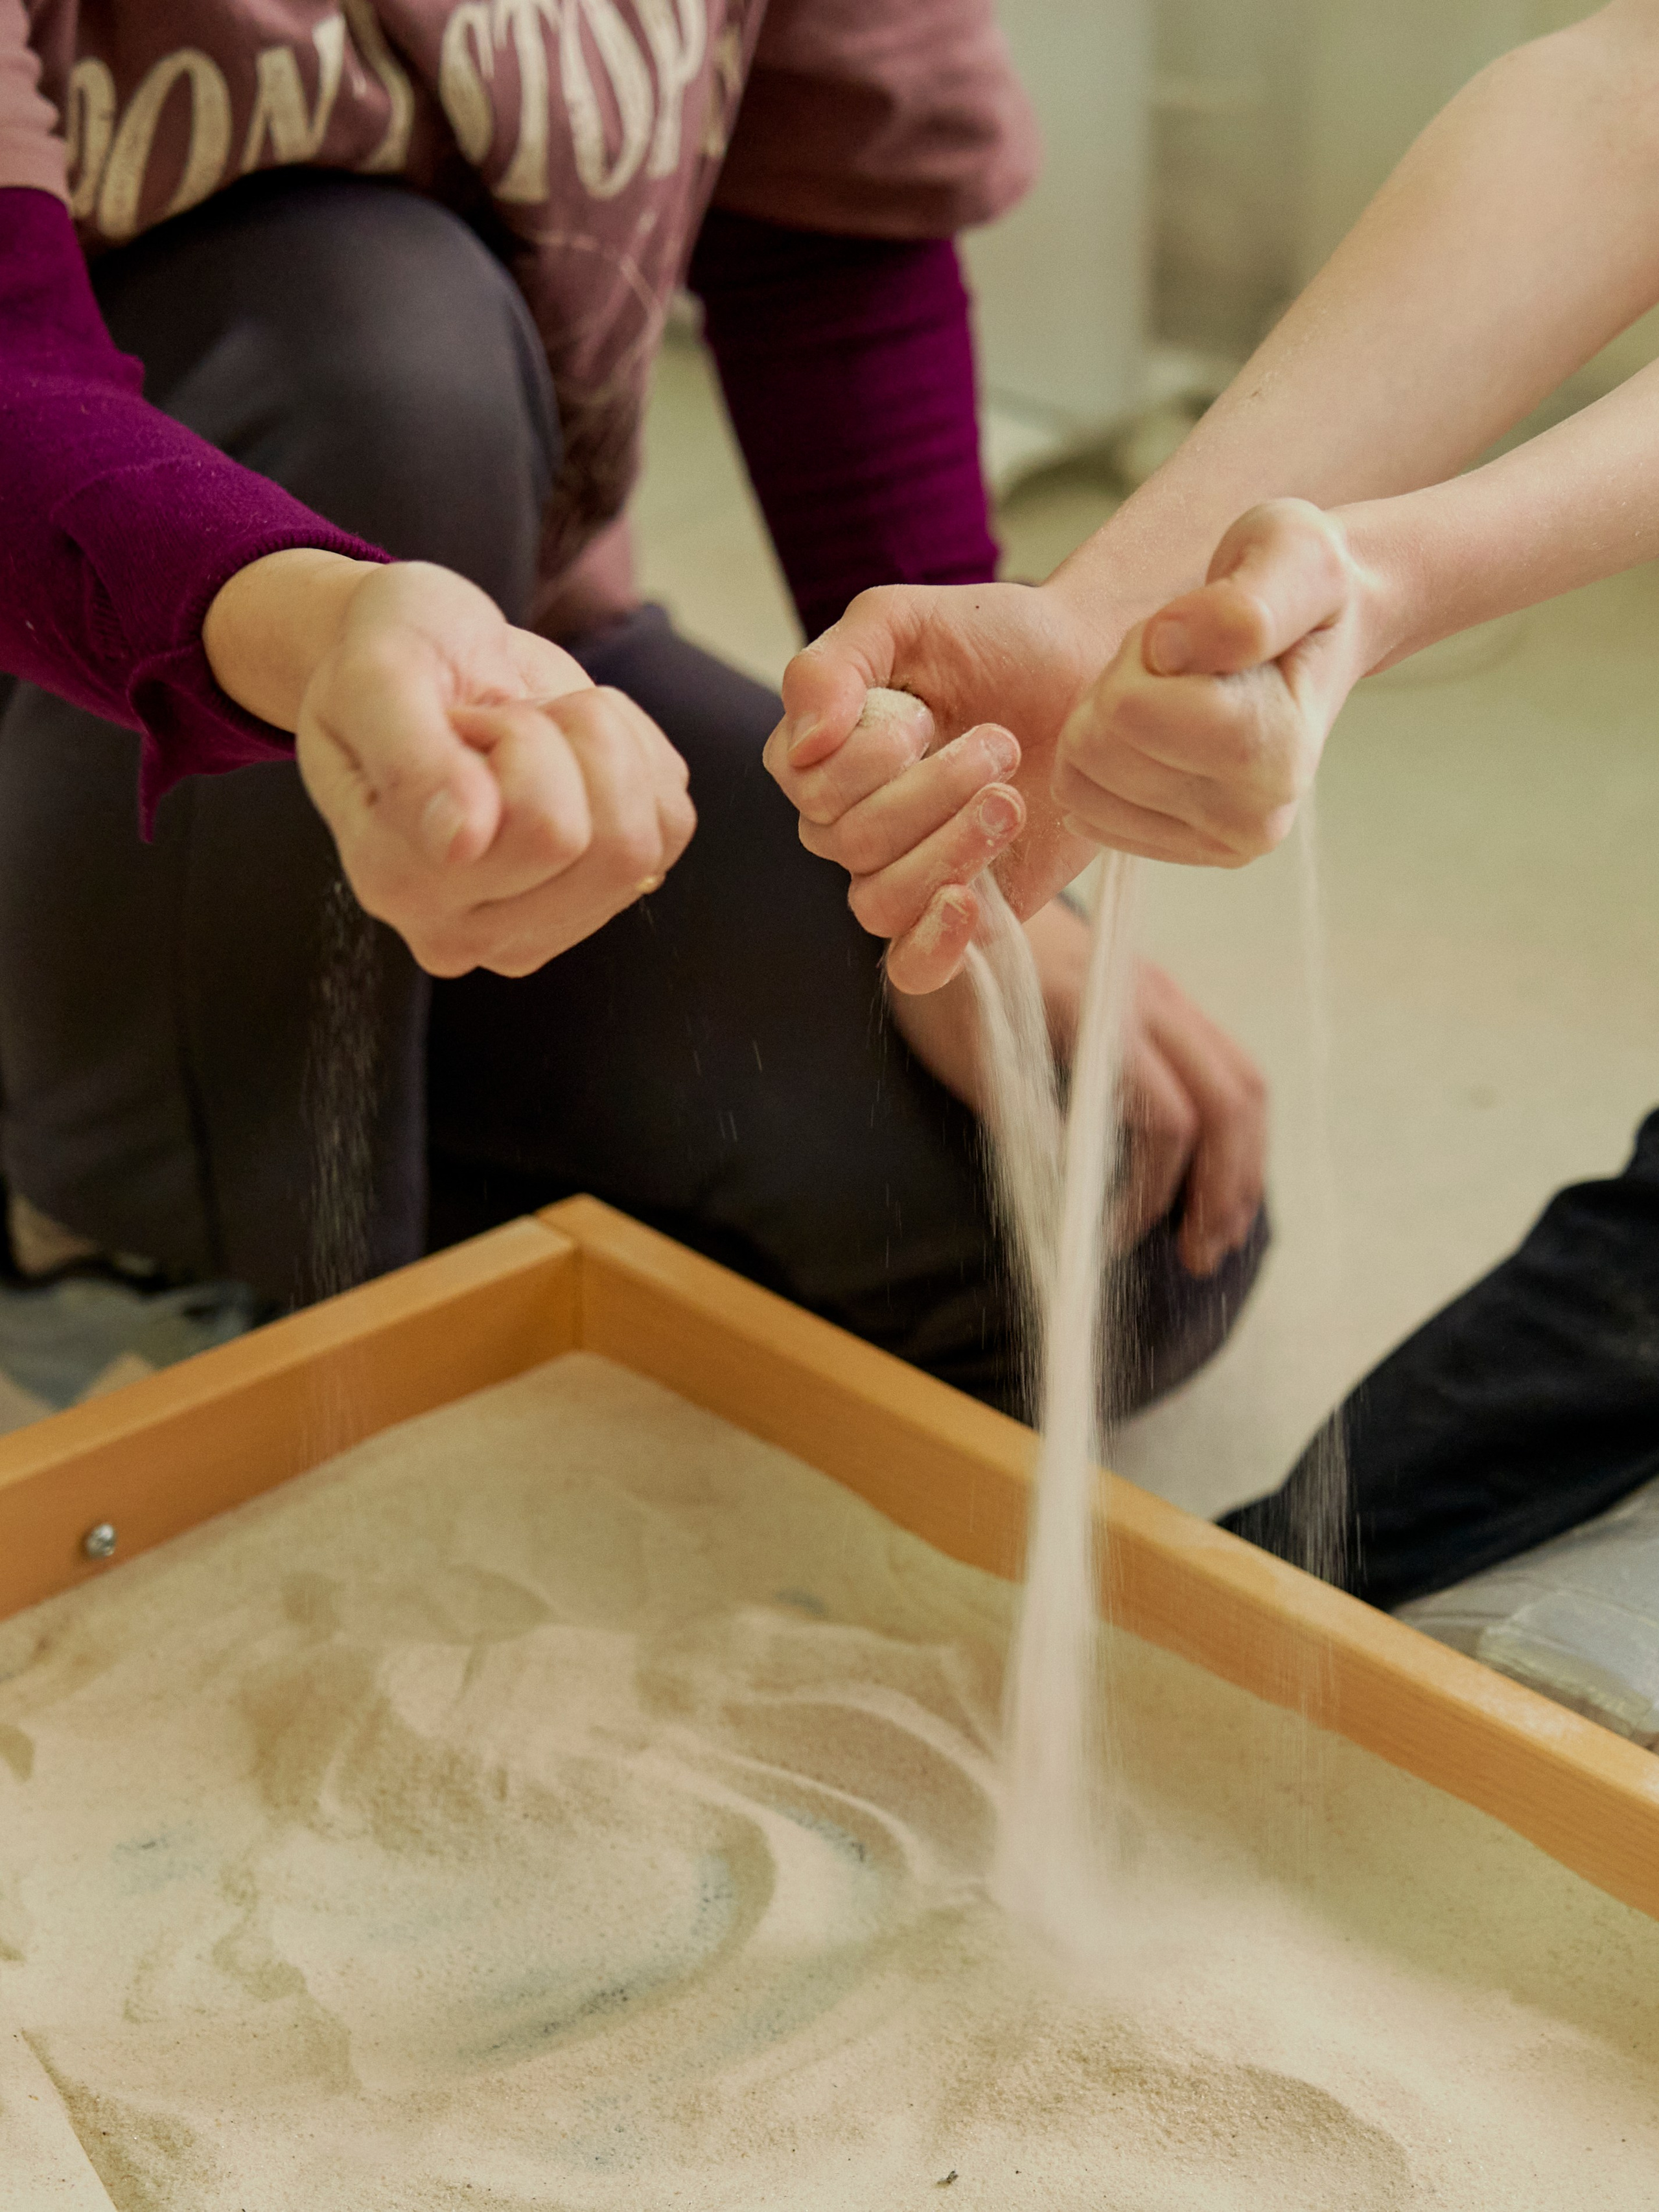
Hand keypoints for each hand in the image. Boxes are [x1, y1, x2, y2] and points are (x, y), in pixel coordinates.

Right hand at [207, 554, 693, 975]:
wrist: (426, 657)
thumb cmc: (387, 655)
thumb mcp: (378, 675)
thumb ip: (412, 761)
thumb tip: (460, 842)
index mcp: (399, 884)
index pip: (546, 831)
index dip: (522, 740)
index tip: (459, 719)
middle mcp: (468, 931)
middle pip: (610, 847)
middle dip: (567, 743)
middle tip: (498, 720)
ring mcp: (543, 924)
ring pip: (648, 842)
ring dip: (603, 749)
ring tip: (534, 731)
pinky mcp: (601, 895)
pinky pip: (671, 823)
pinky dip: (634, 757)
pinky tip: (568, 749)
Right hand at [764, 583, 1109, 991]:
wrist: (1095, 672)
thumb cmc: (999, 642)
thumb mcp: (904, 619)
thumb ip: (831, 666)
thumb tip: (804, 745)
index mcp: (823, 759)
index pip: (807, 790)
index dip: (867, 759)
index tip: (929, 711)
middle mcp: (852, 824)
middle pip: (849, 843)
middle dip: (930, 789)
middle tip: (1001, 743)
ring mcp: (907, 872)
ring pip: (879, 901)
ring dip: (949, 847)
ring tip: (1010, 798)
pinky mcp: (966, 913)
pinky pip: (914, 967)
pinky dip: (930, 947)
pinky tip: (966, 903)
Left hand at [888, 900, 1265, 1276]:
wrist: (956, 888)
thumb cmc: (945, 975)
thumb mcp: (961, 1048)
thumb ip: (1019, 1114)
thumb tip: (1068, 1194)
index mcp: (1094, 1011)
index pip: (1165, 1118)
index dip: (1148, 1193)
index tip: (1104, 1241)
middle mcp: (1144, 995)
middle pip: (1227, 1102)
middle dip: (1222, 1191)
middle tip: (1195, 1259)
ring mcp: (1164, 992)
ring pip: (1243, 1082)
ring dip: (1241, 1165)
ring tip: (1214, 1234)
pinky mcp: (1165, 997)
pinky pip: (1227, 1063)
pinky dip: (1233, 1128)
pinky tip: (1212, 1176)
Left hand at [1053, 501, 1379, 865]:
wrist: (1325, 630)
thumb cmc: (1302, 586)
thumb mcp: (1292, 553)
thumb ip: (1241, 604)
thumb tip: (1169, 652)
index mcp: (1276, 753)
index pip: (1126, 711)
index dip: (1142, 652)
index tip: (1199, 632)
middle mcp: (1253, 820)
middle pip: (1093, 749)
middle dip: (1122, 685)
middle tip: (1186, 660)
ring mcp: (1217, 844)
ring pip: (1079, 780)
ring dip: (1111, 720)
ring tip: (1179, 689)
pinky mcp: (1182, 850)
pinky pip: (1084, 805)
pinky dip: (1107, 758)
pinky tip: (1165, 731)